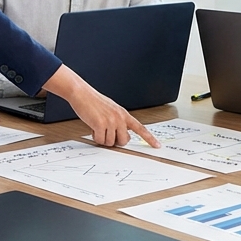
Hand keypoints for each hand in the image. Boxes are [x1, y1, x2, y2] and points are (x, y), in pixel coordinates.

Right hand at [42, 65, 159, 147]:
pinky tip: (93, 127)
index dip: (149, 138)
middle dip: (114, 141)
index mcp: (124, 114)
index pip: (140, 128)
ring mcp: (111, 121)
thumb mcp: (111, 110)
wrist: (82, 93)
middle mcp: (120, 118)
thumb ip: (119, 122)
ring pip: (110, 142)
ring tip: (97, 126)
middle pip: (124, 141)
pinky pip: (101, 141)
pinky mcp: (101, 124)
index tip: (157, 146)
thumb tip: (123, 137)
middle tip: (106, 133)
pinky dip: (95, 137)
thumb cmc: (94, 102)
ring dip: (102, 138)